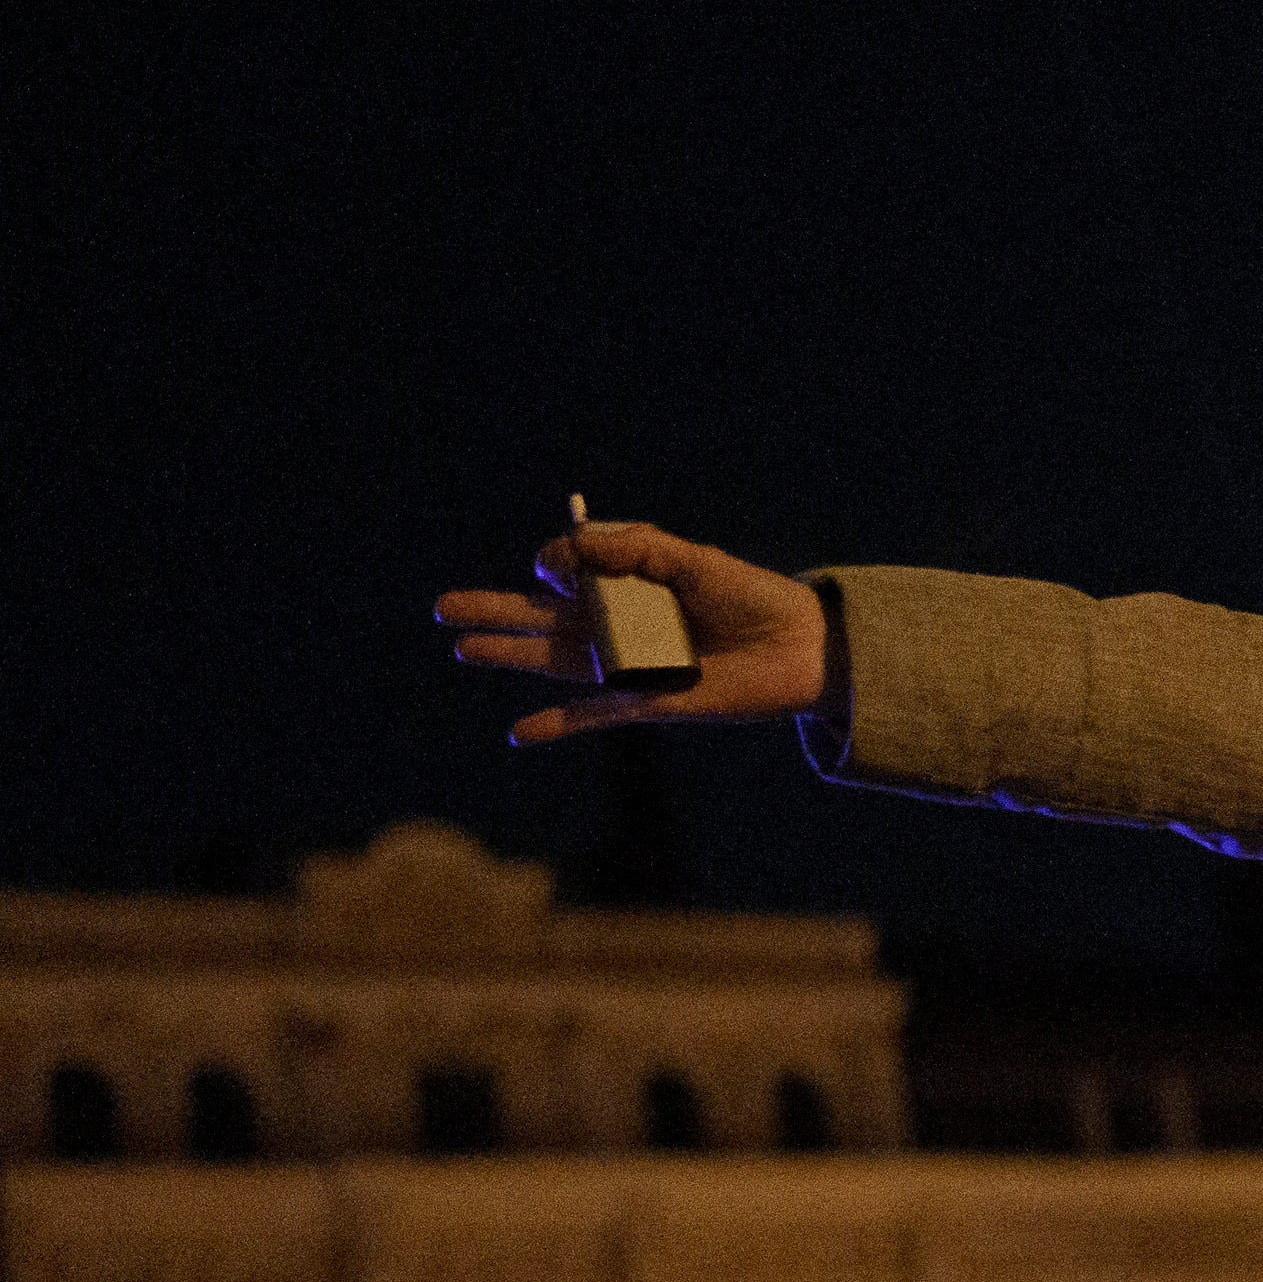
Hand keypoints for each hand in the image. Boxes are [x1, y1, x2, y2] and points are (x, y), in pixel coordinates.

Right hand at [438, 522, 830, 743]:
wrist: (801, 646)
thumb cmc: (752, 596)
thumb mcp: (691, 559)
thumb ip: (632, 548)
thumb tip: (564, 553)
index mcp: (630, 586)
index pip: (570, 573)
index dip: (557, 562)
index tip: (558, 561)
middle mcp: (622, 626)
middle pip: (543, 618)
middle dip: (494, 611)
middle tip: (442, 607)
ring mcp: (630, 665)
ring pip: (556, 660)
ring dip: (510, 655)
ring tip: (462, 647)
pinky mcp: (648, 701)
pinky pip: (593, 714)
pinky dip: (557, 723)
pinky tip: (519, 733)